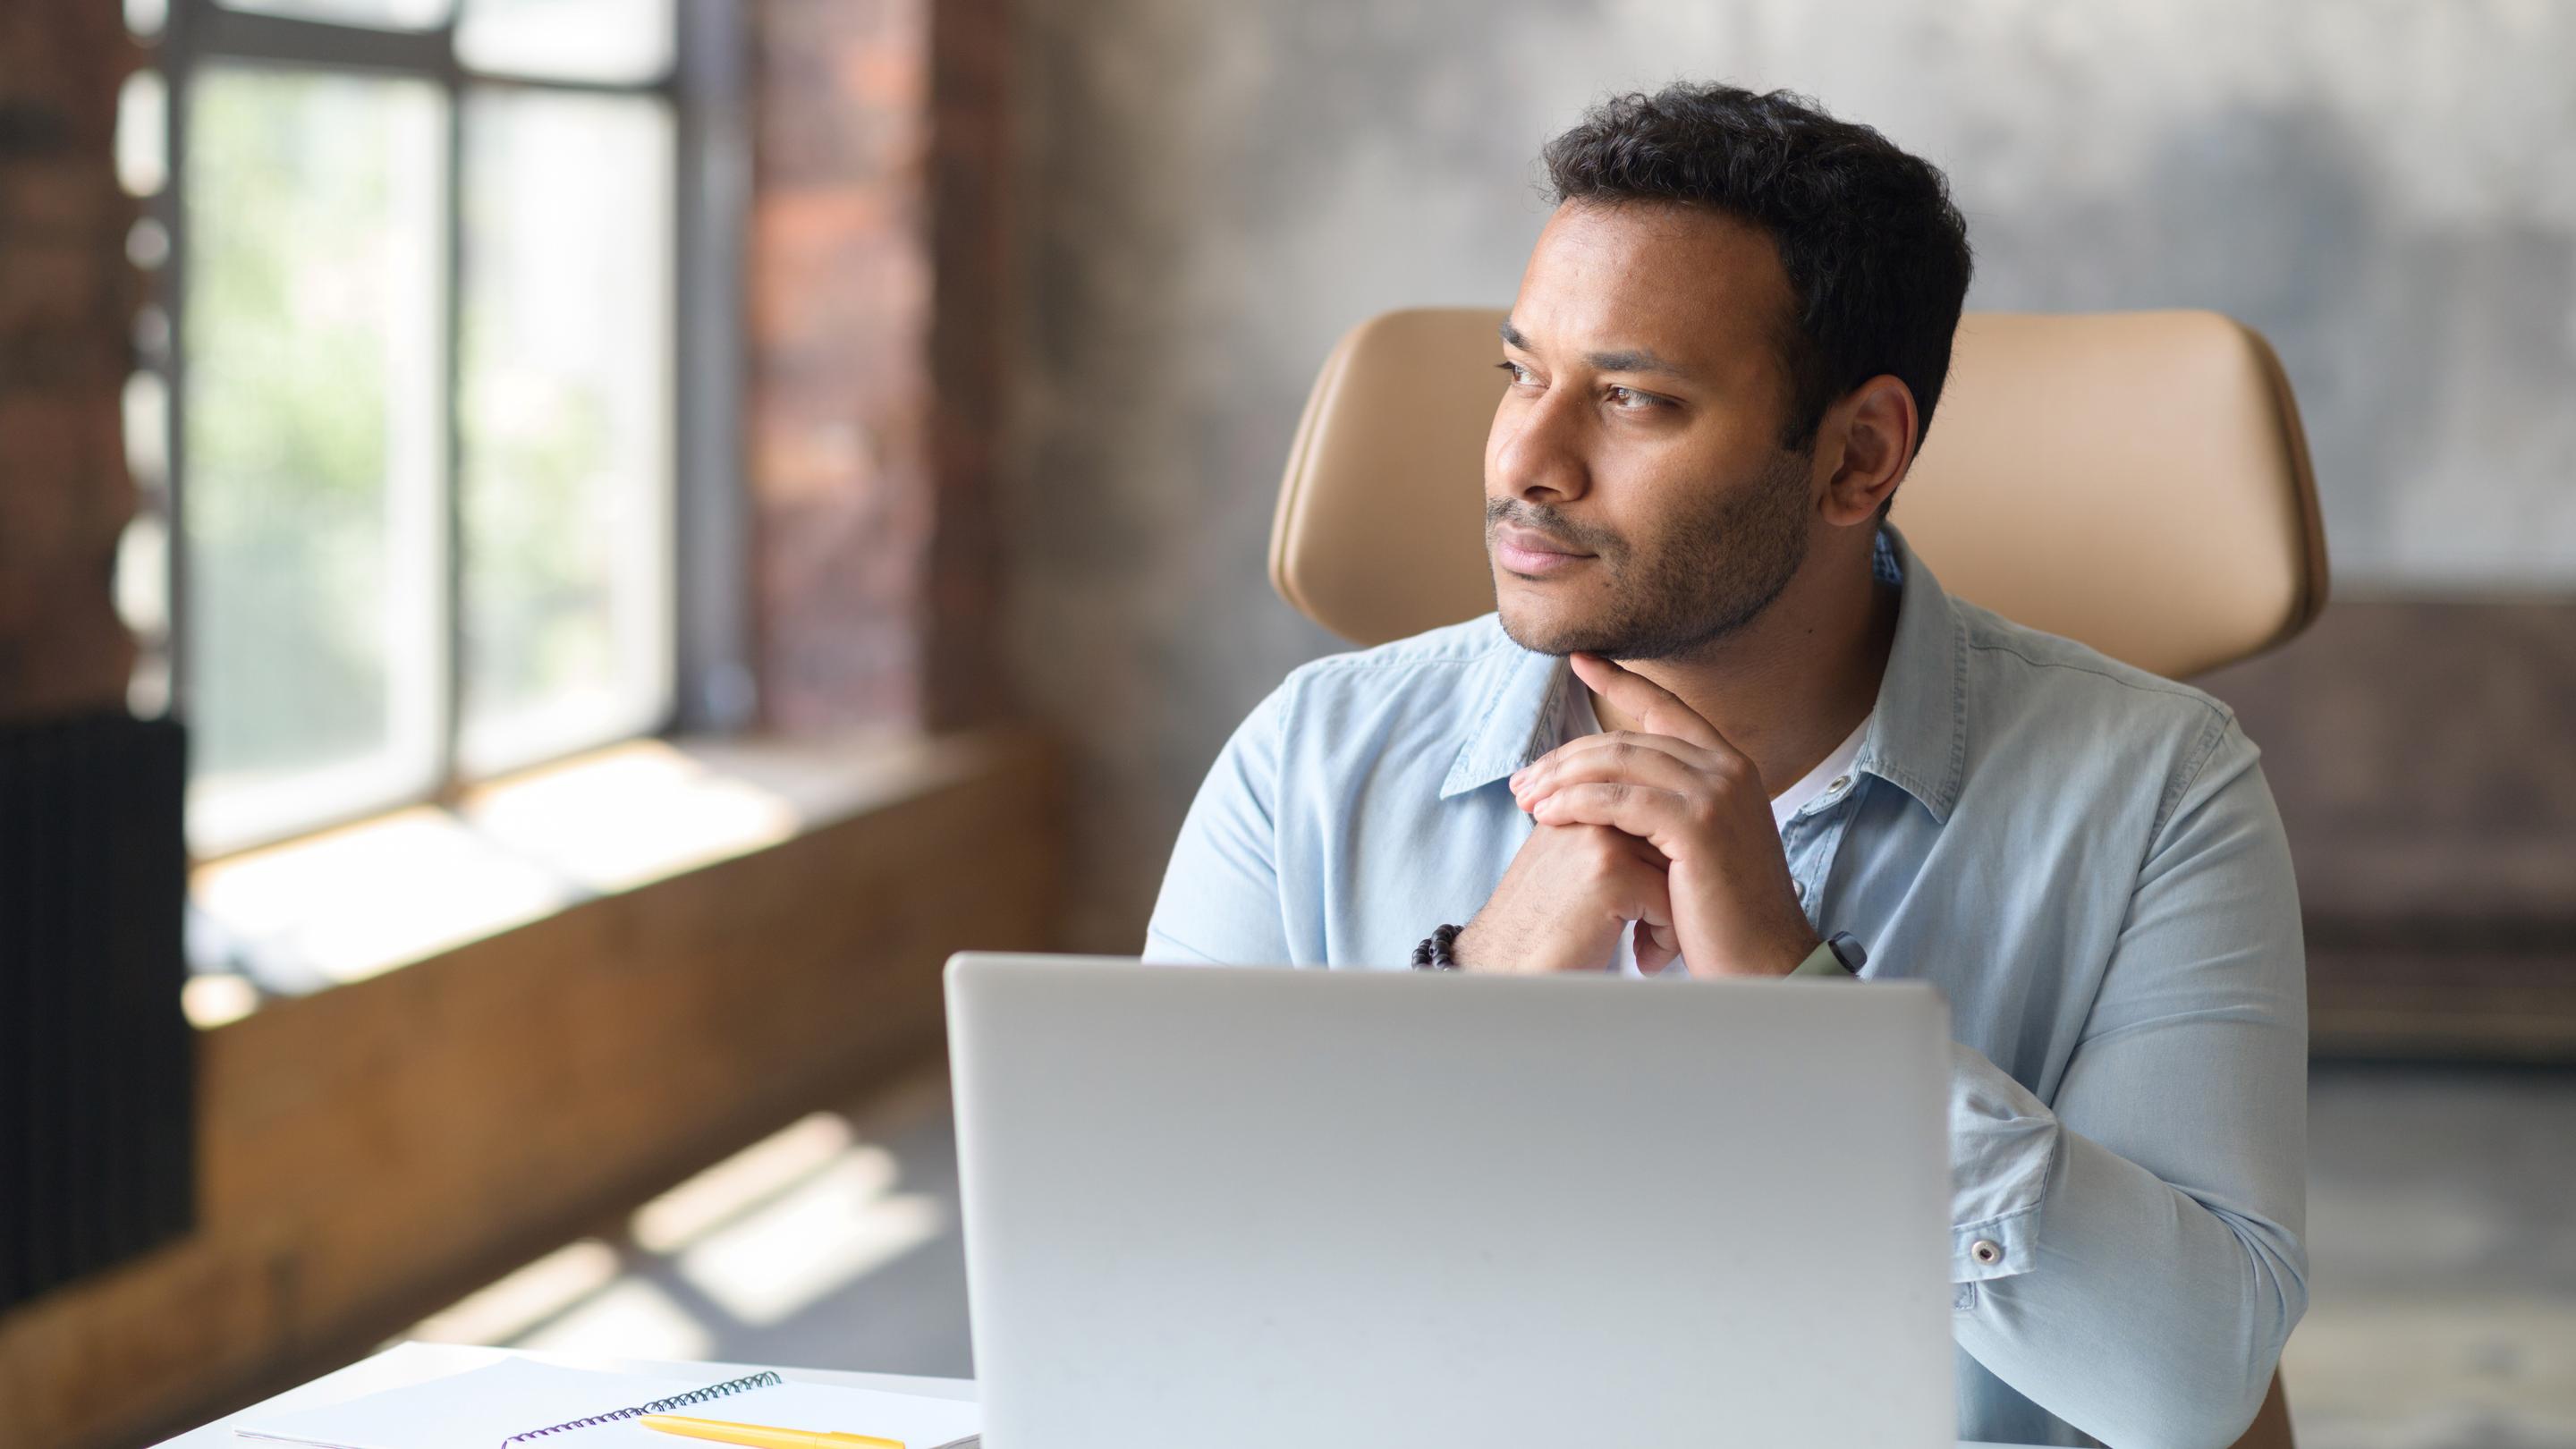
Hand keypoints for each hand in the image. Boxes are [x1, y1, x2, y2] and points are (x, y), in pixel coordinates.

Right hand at [1452, 822, 1683, 973]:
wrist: (1502, 970)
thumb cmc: (1538, 931)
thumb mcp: (1563, 868)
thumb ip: (1601, 842)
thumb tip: (1661, 842)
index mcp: (1574, 804)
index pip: (1648, 816)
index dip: (1661, 863)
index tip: (1649, 906)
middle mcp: (1586, 812)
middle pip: (1668, 837)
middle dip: (1674, 886)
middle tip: (1657, 927)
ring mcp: (1598, 839)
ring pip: (1678, 866)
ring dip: (1674, 912)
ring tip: (1650, 945)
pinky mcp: (1610, 874)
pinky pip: (1670, 900)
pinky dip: (1666, 937)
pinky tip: (1643, 960)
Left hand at [1506, 652, 1819, 976]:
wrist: (1767, 962)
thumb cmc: (1724, 916)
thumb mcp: (1696, 846)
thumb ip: (1665, 809)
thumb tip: (1609, 797)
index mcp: (1728, 766)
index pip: (1665, 708)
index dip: (1621, 680)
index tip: (1580, 660)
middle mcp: (1726, 767)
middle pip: (1626, 739)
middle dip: (1566, 757)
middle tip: (1522, 781)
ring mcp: (1716, 791)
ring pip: (1618, 763)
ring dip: (1561, 779)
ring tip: (1525, 799)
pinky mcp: (1698, 823)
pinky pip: (1619, 800)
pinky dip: (1576, 803)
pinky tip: (1547, 815)